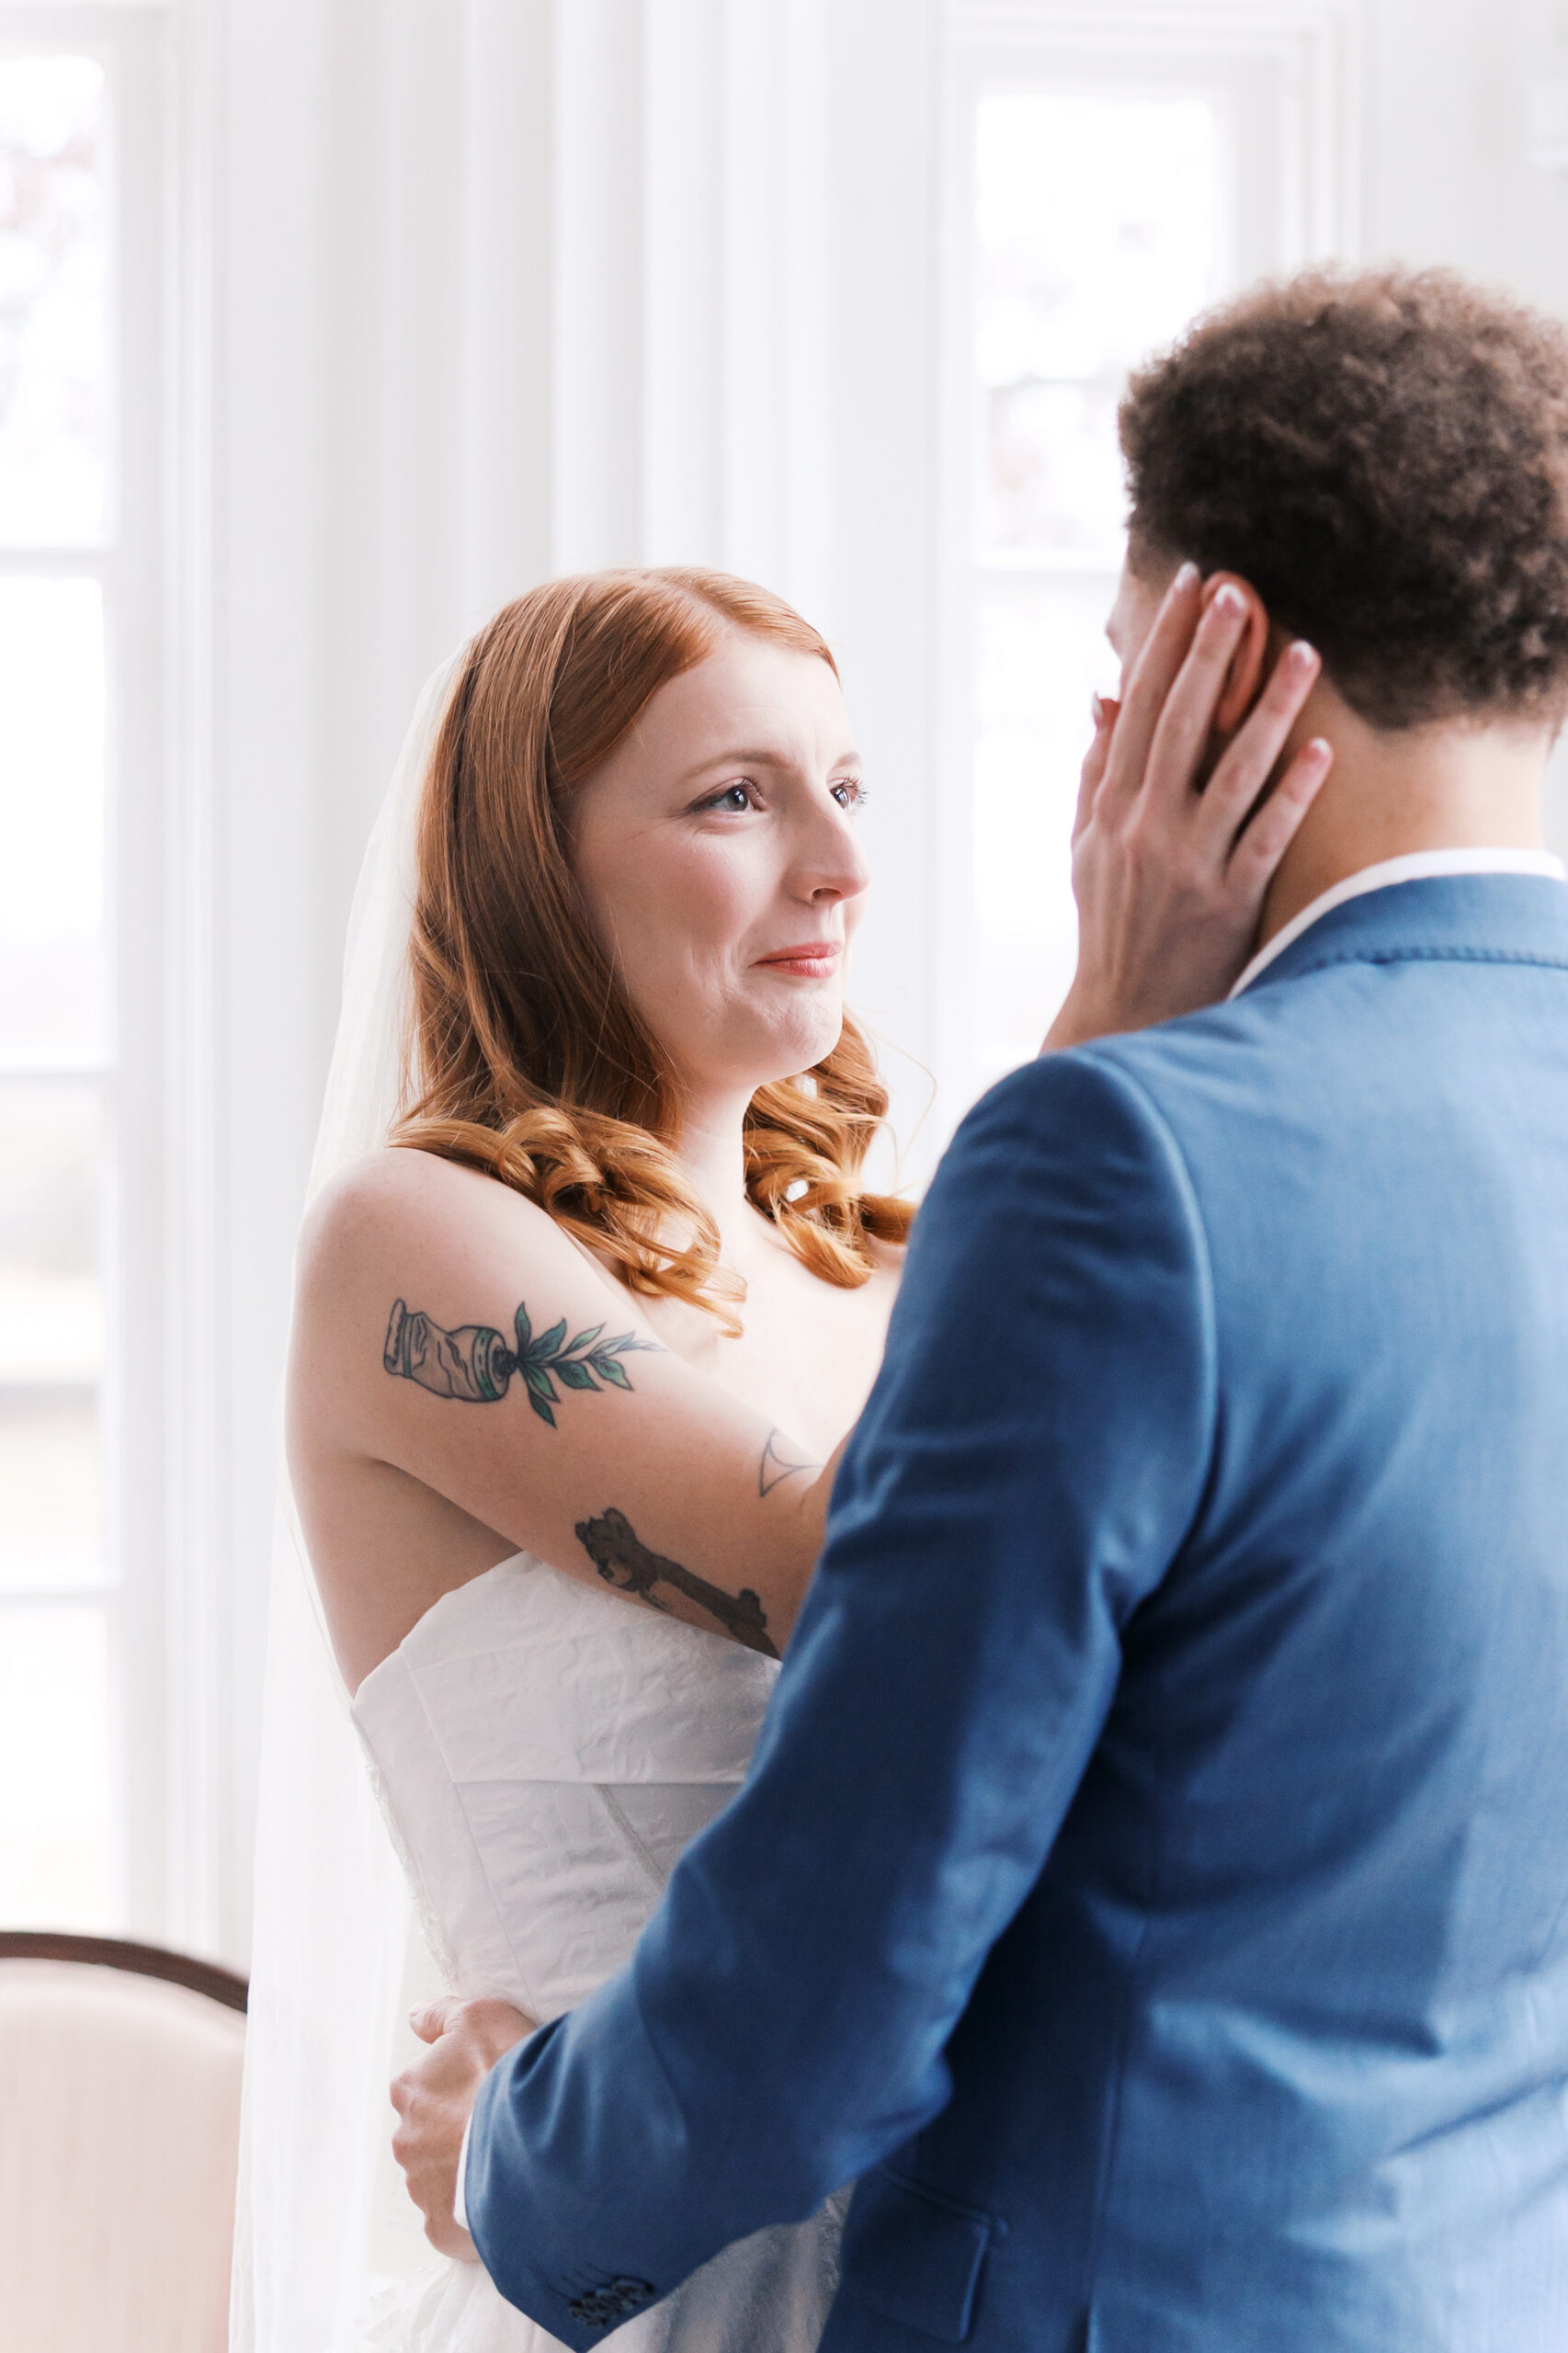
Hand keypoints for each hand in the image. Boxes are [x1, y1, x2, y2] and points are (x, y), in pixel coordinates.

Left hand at [391, 1995, 535, 2260]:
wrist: (539, 2141)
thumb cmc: (511, 2073)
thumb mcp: (480, 2017)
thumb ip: (440, 2015)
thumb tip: (413, 2018)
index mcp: (409, 2092)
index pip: (426, 2088)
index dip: (463, 2088)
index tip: (491, 2091)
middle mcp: (406, 2142)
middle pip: (431, 2136)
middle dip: (459, 2135)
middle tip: (503, 2128)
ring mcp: (422, 2189)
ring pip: (442, 2179)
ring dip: (467, 2172)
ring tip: (510, 2163)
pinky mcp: (441, 2229)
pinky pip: (455, 2222)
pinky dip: (474, 2213)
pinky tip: (504, 2196)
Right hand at [1045, 566, 1332, 1048]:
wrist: (1124, 1011)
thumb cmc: (1111, 923)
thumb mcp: (1086, 846)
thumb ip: (1095, 772)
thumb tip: (1102, 698)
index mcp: (1110, 806)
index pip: (1139, 706)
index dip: (1165, 641)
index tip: (1189, 584)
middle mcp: (1144, 826)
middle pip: (1182, 722)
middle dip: (1209, 652)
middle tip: (1239, 590)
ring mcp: (1187, 863)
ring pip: (1232, 770)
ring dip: (1269, 708)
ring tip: (1303, 652)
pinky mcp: (1228, 900)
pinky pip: (1265, 836)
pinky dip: (1293, 793)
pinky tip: (1321, 750)